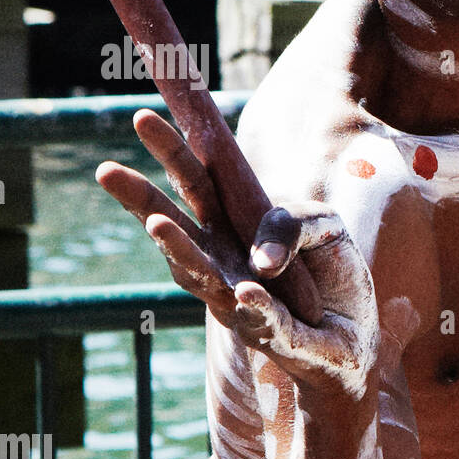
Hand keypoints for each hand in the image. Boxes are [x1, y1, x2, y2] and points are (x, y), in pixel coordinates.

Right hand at [96, 109, 382, 400]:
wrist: (352, 342)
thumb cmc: (327, 278)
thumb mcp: (322, 226)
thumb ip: (292, 222)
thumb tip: (260, 259)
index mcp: (229, 226)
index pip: (195, 180)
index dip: (170, 151)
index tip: (141, 116)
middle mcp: (220, 262)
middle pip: (177, 221)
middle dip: (143, 197)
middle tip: (106, 168)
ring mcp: (238, 300)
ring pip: (201, 273)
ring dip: (180, 249)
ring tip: (157, 221)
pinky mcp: (274, 333)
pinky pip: (261, 317)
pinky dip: (253, 303)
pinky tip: (245, 288)